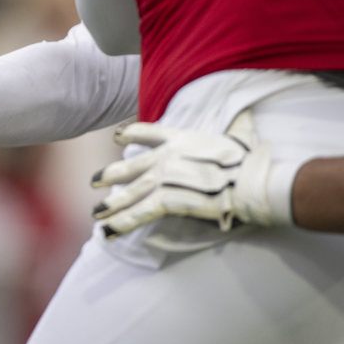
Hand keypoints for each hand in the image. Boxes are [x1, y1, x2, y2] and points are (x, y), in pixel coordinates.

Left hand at [91, 110, 276, 236]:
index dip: (129, 133)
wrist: (248, 179)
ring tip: (96, 213)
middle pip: (131, 166)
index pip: (147, 132)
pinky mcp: (167, 198)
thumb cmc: (248, 159)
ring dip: (111, 205)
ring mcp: (164, 177)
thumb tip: (250, 113)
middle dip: (110, 175)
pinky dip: (123, 223)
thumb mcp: (241, 133)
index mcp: (181, 138)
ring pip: (130, 192)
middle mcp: (166, 156)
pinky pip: (139, 212)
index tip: (117, 136)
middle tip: (93, 181)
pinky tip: (108, 231)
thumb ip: (239, 124)